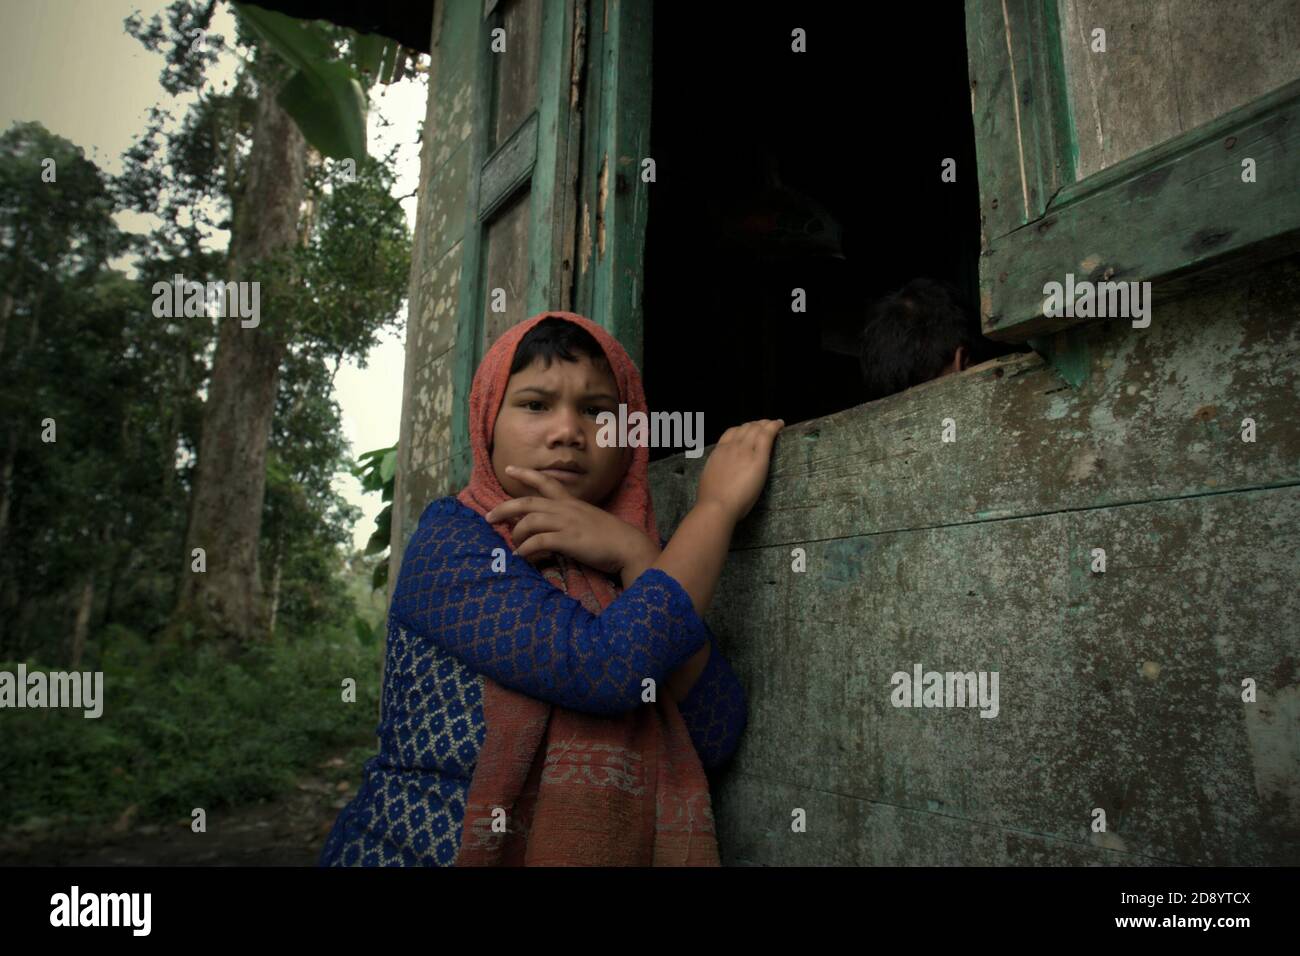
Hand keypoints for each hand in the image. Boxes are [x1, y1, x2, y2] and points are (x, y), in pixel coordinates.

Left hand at [485, 465, 655, 574]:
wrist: (627, 546)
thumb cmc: (609, 537)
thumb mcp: (587, 520)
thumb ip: (569, 521)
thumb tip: (551, 529)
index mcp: (571, 502)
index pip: (545, 482)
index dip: (526, 475)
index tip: (510, 469)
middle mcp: (565, 509)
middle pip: (527, 503)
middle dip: (504, 509)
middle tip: (489, 517)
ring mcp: (566, 523)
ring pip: (529, 523)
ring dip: (516, 536)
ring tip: (514, 547)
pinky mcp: (568, 540)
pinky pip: (538, 542)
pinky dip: (526, 550)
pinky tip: (523, 557)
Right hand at [696, 419, 784, 524]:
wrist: (716, 505)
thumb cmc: (711, 499)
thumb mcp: (709, 477)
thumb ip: (717, 469)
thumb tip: (722, 471)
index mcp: (719, 452)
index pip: (731, 432)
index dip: (742, 428)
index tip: (749, 430)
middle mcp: (732, 447)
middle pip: (746, 428)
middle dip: (756, 425)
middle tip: (765, 426)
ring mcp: (745, 451)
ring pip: (757, 428)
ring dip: (766, 424)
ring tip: (774, 424)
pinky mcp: (758, 458)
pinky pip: (767, 436)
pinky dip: (775, 427)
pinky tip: (780, 424)